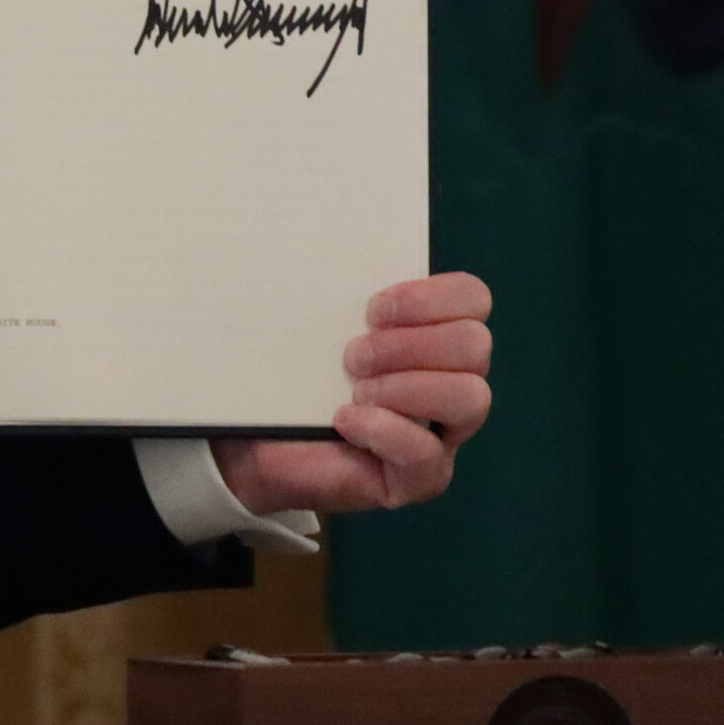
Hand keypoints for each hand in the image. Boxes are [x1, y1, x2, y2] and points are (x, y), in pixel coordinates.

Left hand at [213, 272, 492, 516]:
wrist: (250, 444)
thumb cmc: (283, 375)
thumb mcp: (304, 324)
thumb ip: (328, 293)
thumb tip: (321, 246)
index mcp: (430, 331)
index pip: (472, 298)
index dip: (431, 297)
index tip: (372, 309)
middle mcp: (449, 379)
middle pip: (474, 345)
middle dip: (410, 344)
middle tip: (352, 356)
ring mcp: (441, 432)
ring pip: (471, 398)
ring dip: (407, 387)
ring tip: (354, 390)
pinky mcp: (420, 477)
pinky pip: (430, 455)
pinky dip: (385, 430)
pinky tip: (344, 421)